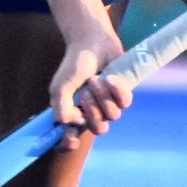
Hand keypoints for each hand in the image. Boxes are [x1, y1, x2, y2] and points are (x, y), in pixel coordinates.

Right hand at [49, 12, 129, 145]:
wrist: (92, 42)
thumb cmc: (75, 63)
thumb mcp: (61, 85)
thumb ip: (61, 107)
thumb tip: (70, 124)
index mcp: (73, 113)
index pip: (70, 139)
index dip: (69, 144)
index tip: (70, 139)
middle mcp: (92, 113)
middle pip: (98, 129)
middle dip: (93, 111)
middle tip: (85, 93)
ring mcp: (109, 104)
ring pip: (112, 115)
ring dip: (102, 96)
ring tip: (96, 79)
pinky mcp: (123, 94)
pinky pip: (125, 103)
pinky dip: (117, 90)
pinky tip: (110, 77)